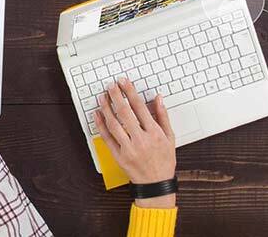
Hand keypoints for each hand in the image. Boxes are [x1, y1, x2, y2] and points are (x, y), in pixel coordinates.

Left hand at [94, 78, 176, 207]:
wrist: (156, 184)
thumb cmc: (164, 160)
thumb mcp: (169, 138)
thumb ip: (163, 116)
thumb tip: (158, 98)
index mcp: (154, 133)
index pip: (140, 107)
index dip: (130, 92)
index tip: (124, 82)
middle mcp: (140, 140)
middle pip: (125, 113)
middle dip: (116, 96)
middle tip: (111, 85)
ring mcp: (128, 148)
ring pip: (114, 124)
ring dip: (106, 108)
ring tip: (102, 97)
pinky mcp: (118, 155)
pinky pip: (107, 138)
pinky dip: (101, 125)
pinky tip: (97, 114)